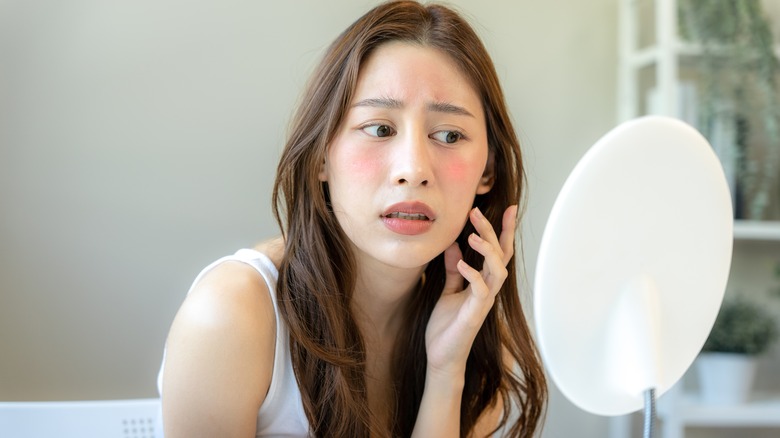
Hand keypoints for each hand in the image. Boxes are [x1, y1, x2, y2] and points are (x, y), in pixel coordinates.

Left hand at [424, 205, 516, 379]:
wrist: (441, 356)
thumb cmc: (446, 326)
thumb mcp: (448, 290)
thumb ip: (454, 269)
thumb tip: (454, 244)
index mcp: (483, 282)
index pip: (499, 252)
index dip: (504, 231)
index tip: (509, 208)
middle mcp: (488, 290)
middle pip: (500, 255)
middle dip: (491, 231)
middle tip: (475, 211)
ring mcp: (483, 302)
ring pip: (498, 270)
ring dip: (486, 250)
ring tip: (471, 235)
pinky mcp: (474, 314)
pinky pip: (480, 290)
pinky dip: (472, 274)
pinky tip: (460, 262)